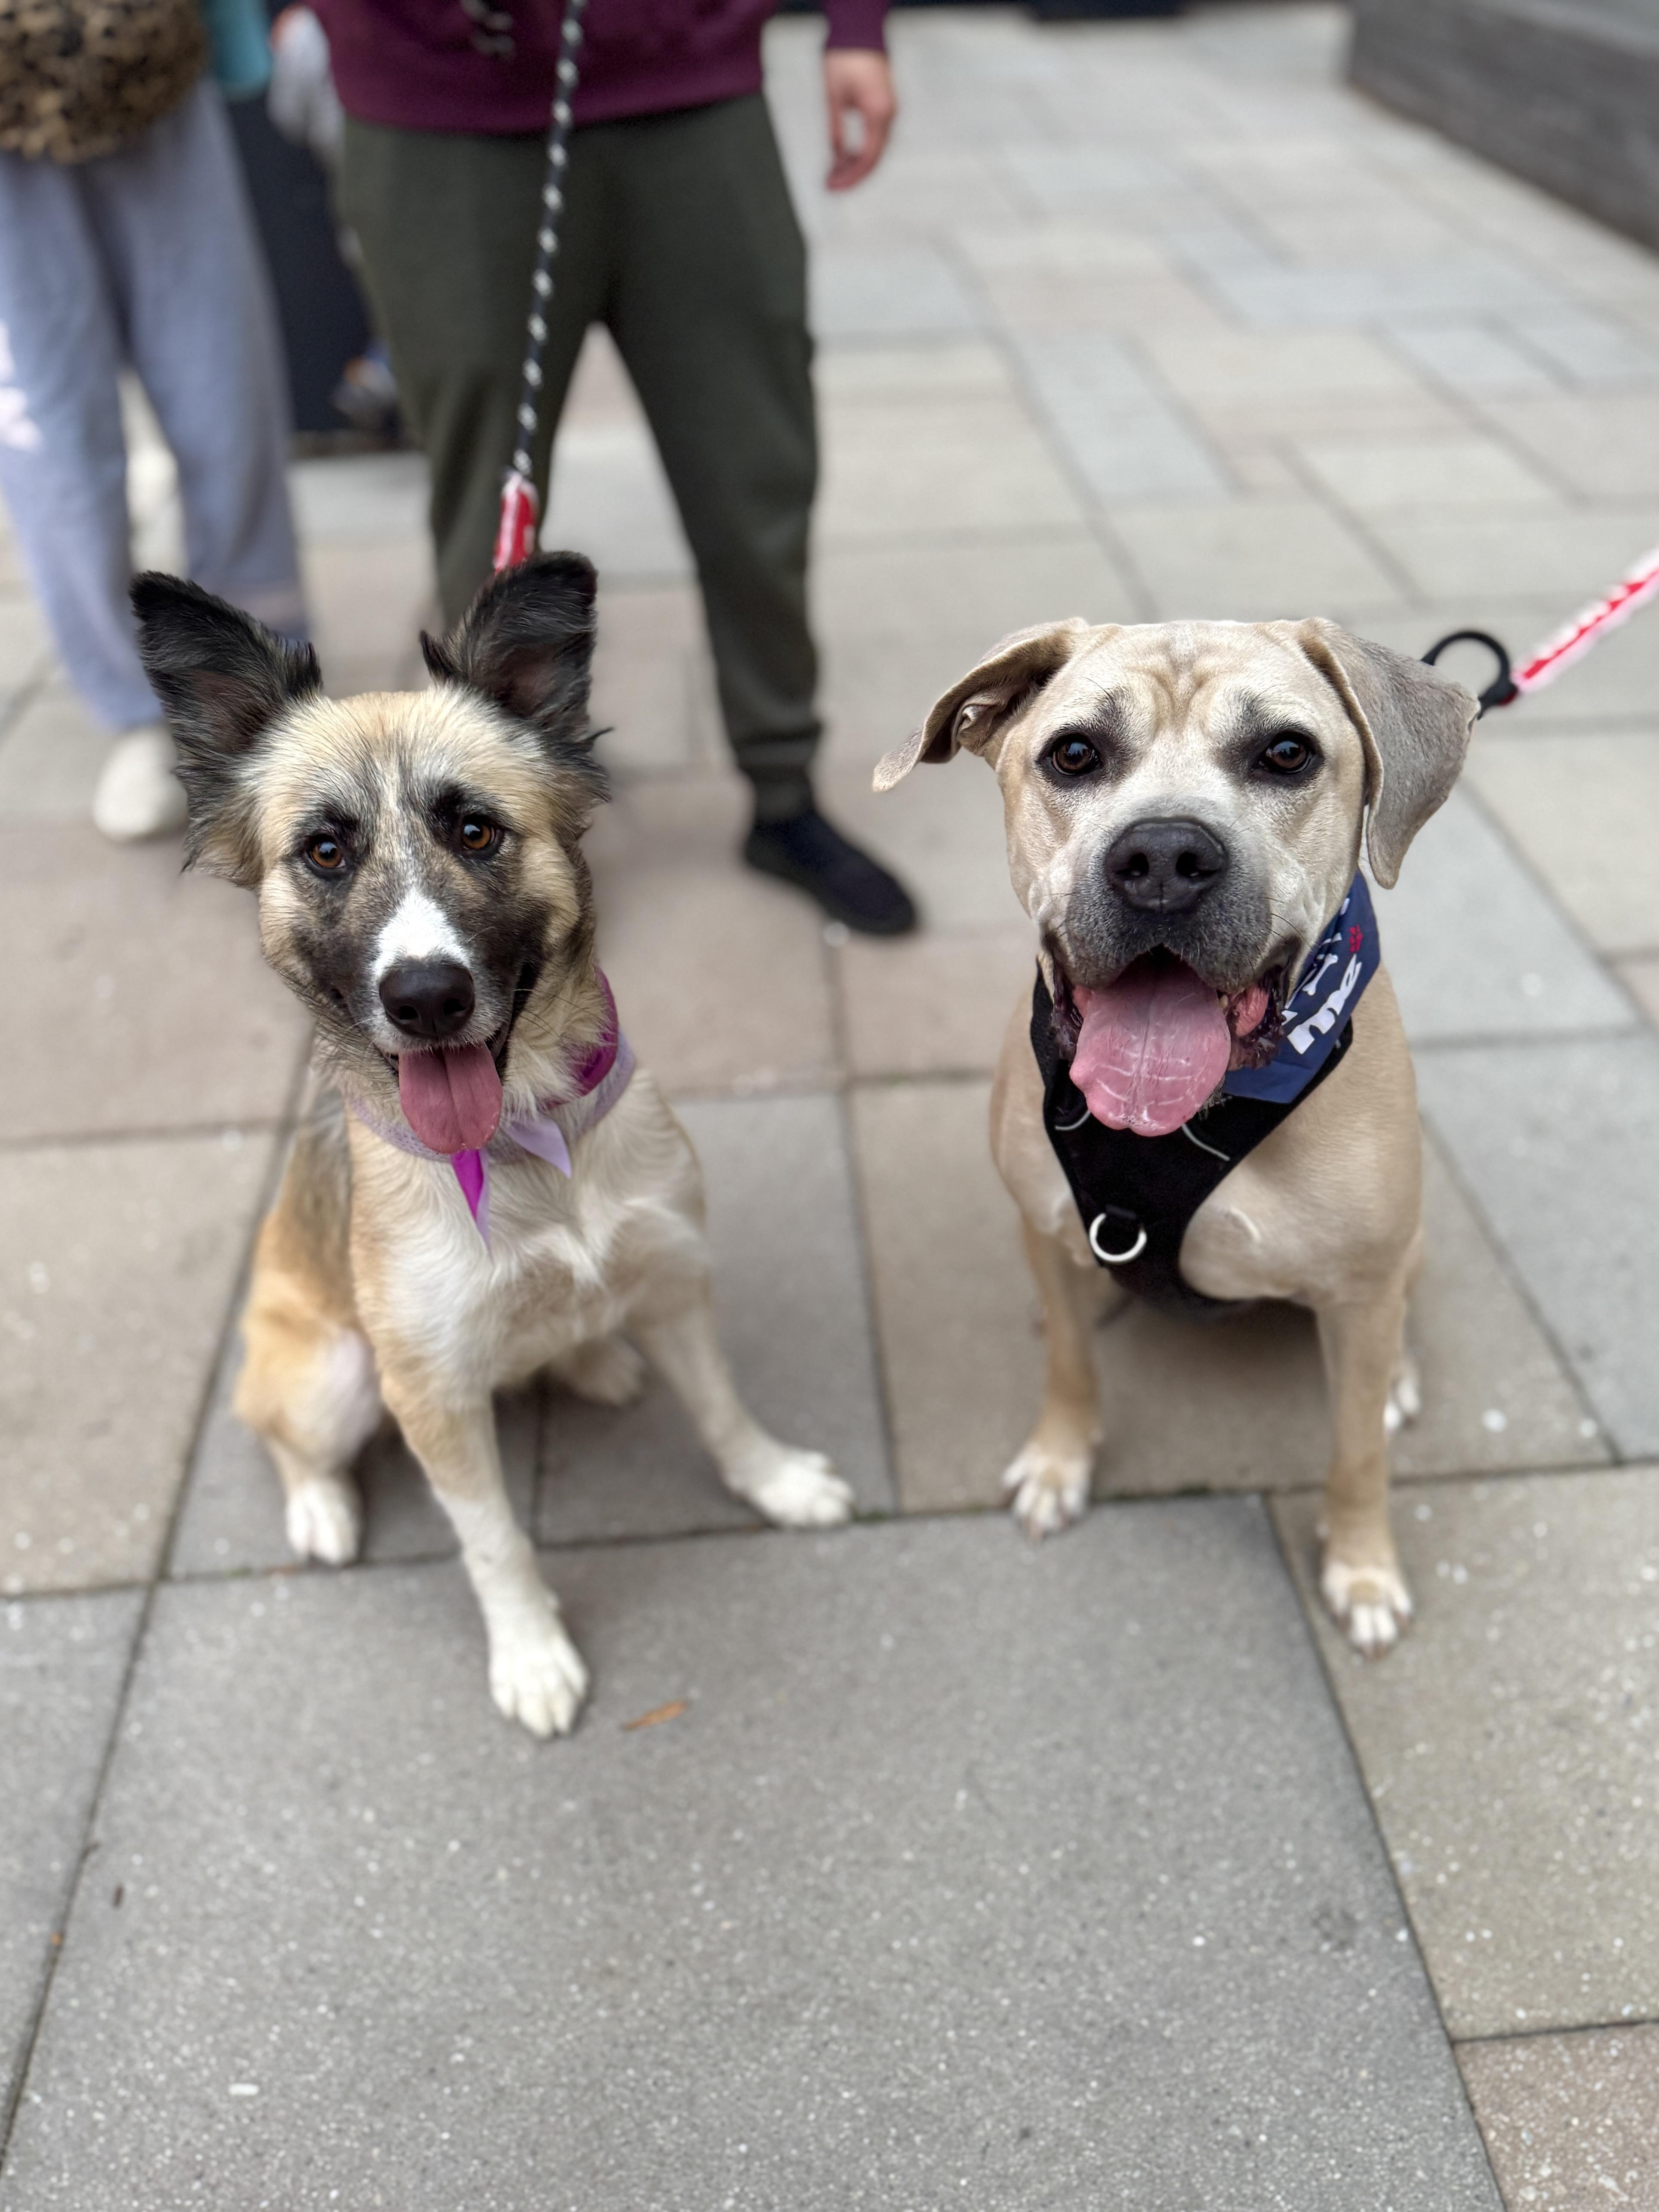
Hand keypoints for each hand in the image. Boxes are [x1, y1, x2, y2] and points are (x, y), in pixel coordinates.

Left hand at [823, 49, 895, 191]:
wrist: (859, 29)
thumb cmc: (845, 56)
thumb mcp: (833, 96)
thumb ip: (836, 131)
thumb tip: (837, 159)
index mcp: (879, 113)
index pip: (868, 158)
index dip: (850, 178)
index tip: (833, 188)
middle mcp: (889, 114)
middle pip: (874, 159)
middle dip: (853, 176)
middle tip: (831, 187)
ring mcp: (889, 111)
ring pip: (875, 150)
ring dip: (856, 165)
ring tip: (834, 175)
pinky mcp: (885, 107)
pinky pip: (875, 139)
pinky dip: (861, 152)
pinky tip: (845, 158)